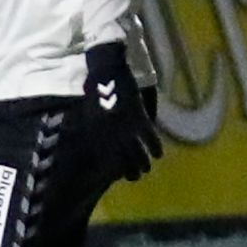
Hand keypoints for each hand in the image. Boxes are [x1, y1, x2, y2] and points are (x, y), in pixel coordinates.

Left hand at [79, 39, 162, 180]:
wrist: (106, 68)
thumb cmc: (95, 84)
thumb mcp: (89, 107)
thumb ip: (90, 122)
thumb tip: (87, 133)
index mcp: (95, 130)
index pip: (104, 157)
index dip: (110, 169)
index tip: (115, 176)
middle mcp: (110, 132)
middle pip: (121, 159)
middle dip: (128, 171)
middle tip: (134, 177)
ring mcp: (125, 126)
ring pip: (136, 152)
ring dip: (142, 163)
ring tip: (146, 169)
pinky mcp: (139, 117)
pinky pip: (149, 137)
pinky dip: (154, 146)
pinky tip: (158, 154)